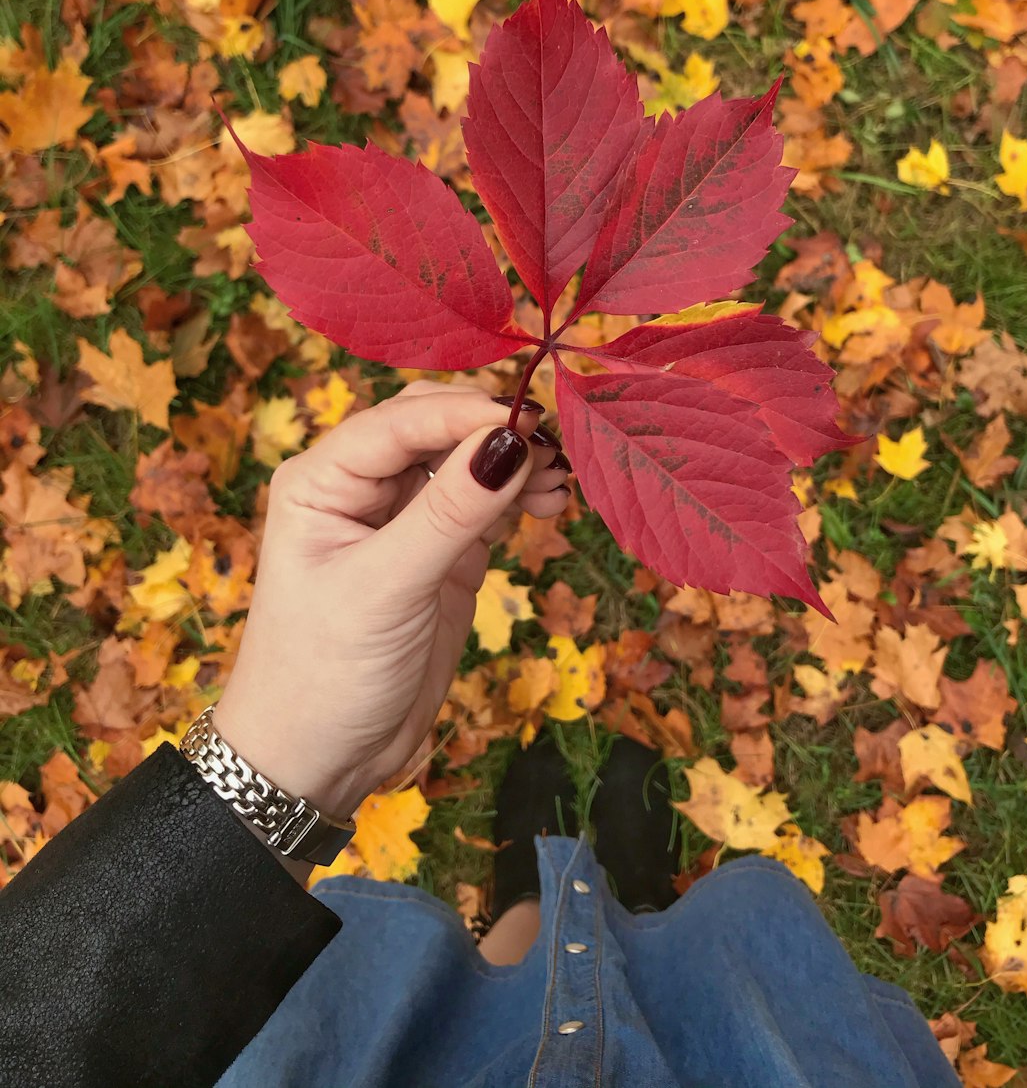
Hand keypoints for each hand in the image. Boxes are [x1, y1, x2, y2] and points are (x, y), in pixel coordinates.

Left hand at [212, 382, 569, 834]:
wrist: (319, 760)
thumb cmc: (323, 673)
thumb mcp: (384, 590)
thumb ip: (448, 514)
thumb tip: (511, 442)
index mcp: (322, 479)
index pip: (401, 420)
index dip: (466, 412)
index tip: (531, 419)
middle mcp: (362, 486)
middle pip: (437, 427)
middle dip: (494, 429)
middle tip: (556, 445)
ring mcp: (406, 518)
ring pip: (468, 461)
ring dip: (516, 461)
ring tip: (562, 480)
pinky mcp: (443, 552)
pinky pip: (487, 503)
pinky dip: (522, 495)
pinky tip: (554, 501)